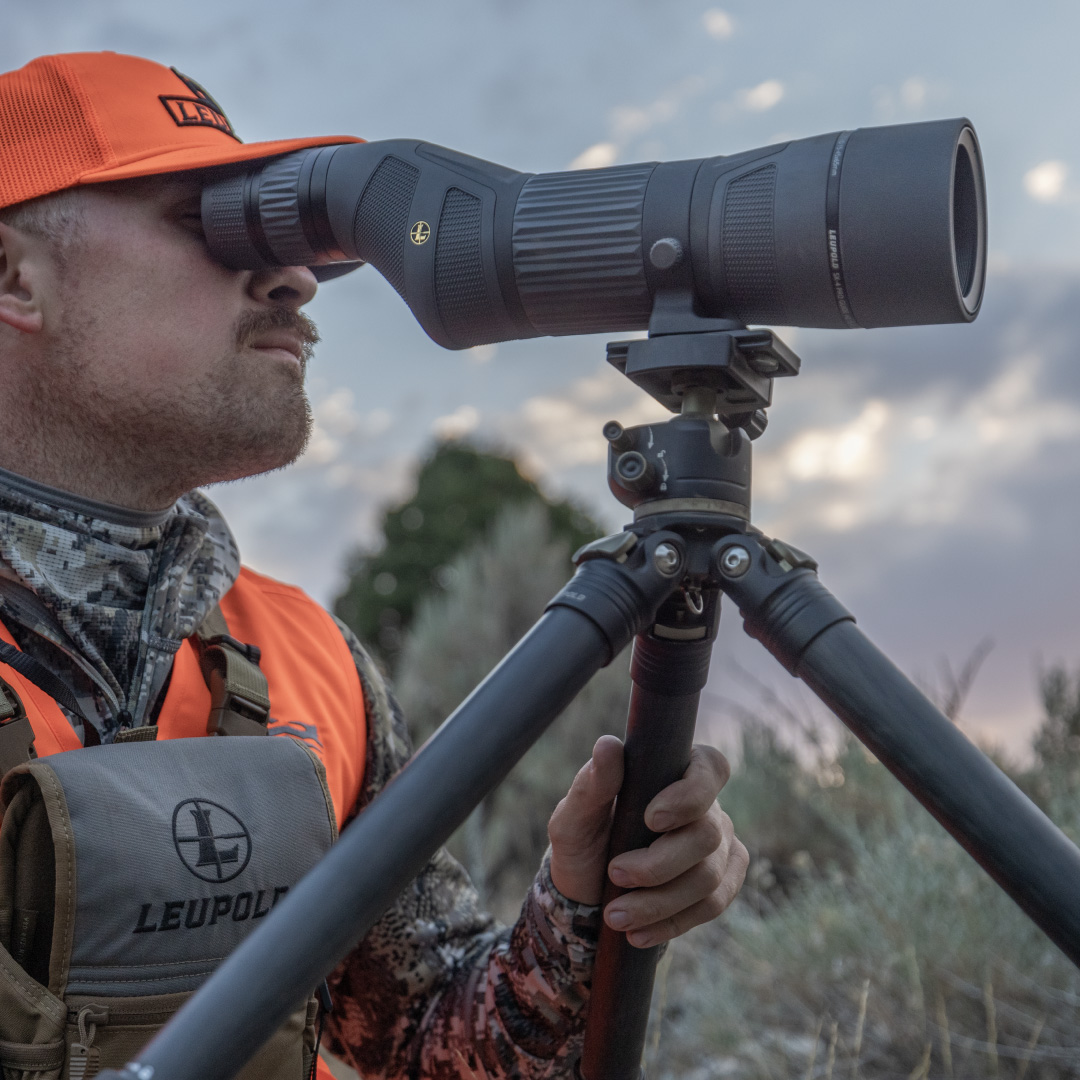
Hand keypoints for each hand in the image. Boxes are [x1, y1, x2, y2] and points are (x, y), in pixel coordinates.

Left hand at [547, 735, 748, 947]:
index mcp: (675, 772)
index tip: (651, 819)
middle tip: (615, 874)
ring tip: (615, 915)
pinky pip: (713, 905)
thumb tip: (608, 745)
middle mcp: (707, 806)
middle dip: (659, 864)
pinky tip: (638, 933)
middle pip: (707, 834)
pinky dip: (672, 922)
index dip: (691, 794)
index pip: (710, 767)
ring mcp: (720, 845)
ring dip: (659, 902)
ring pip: (709, 877)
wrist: (587, 892)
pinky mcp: (722, 882)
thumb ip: (592, 783)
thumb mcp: (574, 816)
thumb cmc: (583, 840)